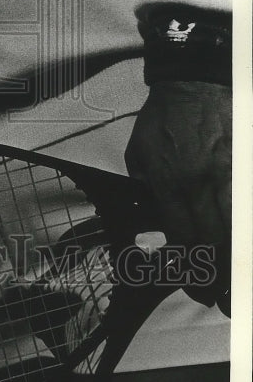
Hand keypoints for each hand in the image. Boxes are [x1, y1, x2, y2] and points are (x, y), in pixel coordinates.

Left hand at [125, 81, 230, 312]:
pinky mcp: (245, 169)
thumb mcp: (138, 156)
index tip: (195, 289)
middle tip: (218, 297)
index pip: (185, 240)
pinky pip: (246, 208)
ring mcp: (229, 177)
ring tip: (234, 285)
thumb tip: (160, 225)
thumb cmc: (162, 120)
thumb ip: (147, 191)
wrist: (194, 84)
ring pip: (237, 232)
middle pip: (216, 243)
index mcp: (170, 184)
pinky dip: (243, 234)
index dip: (192, 271)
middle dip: (218, 278)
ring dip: (236, 263)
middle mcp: (202, 184)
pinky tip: (241, 253)